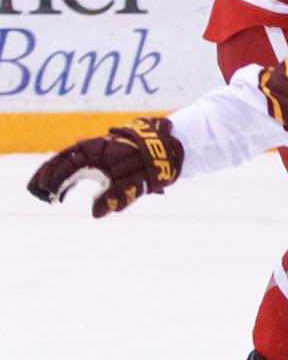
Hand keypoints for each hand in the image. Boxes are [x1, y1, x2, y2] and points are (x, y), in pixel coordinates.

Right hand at [26, 118, 184, 217]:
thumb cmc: (160, 161)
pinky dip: (70, 177)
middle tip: (35, 192)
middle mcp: (98, 148)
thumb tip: (96, 213)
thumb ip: (120, 194)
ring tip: (44, 194)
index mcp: (103, 149)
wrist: (179, 146)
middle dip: (47, 175)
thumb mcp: (142, 180)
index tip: (47, 190)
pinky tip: (63, 192)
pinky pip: (82, 166)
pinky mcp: (106, 159)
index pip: (70, 160)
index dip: (55, 174)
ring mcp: (101, 153)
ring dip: (56, 176)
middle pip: (64, 159)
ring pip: (71, 162)